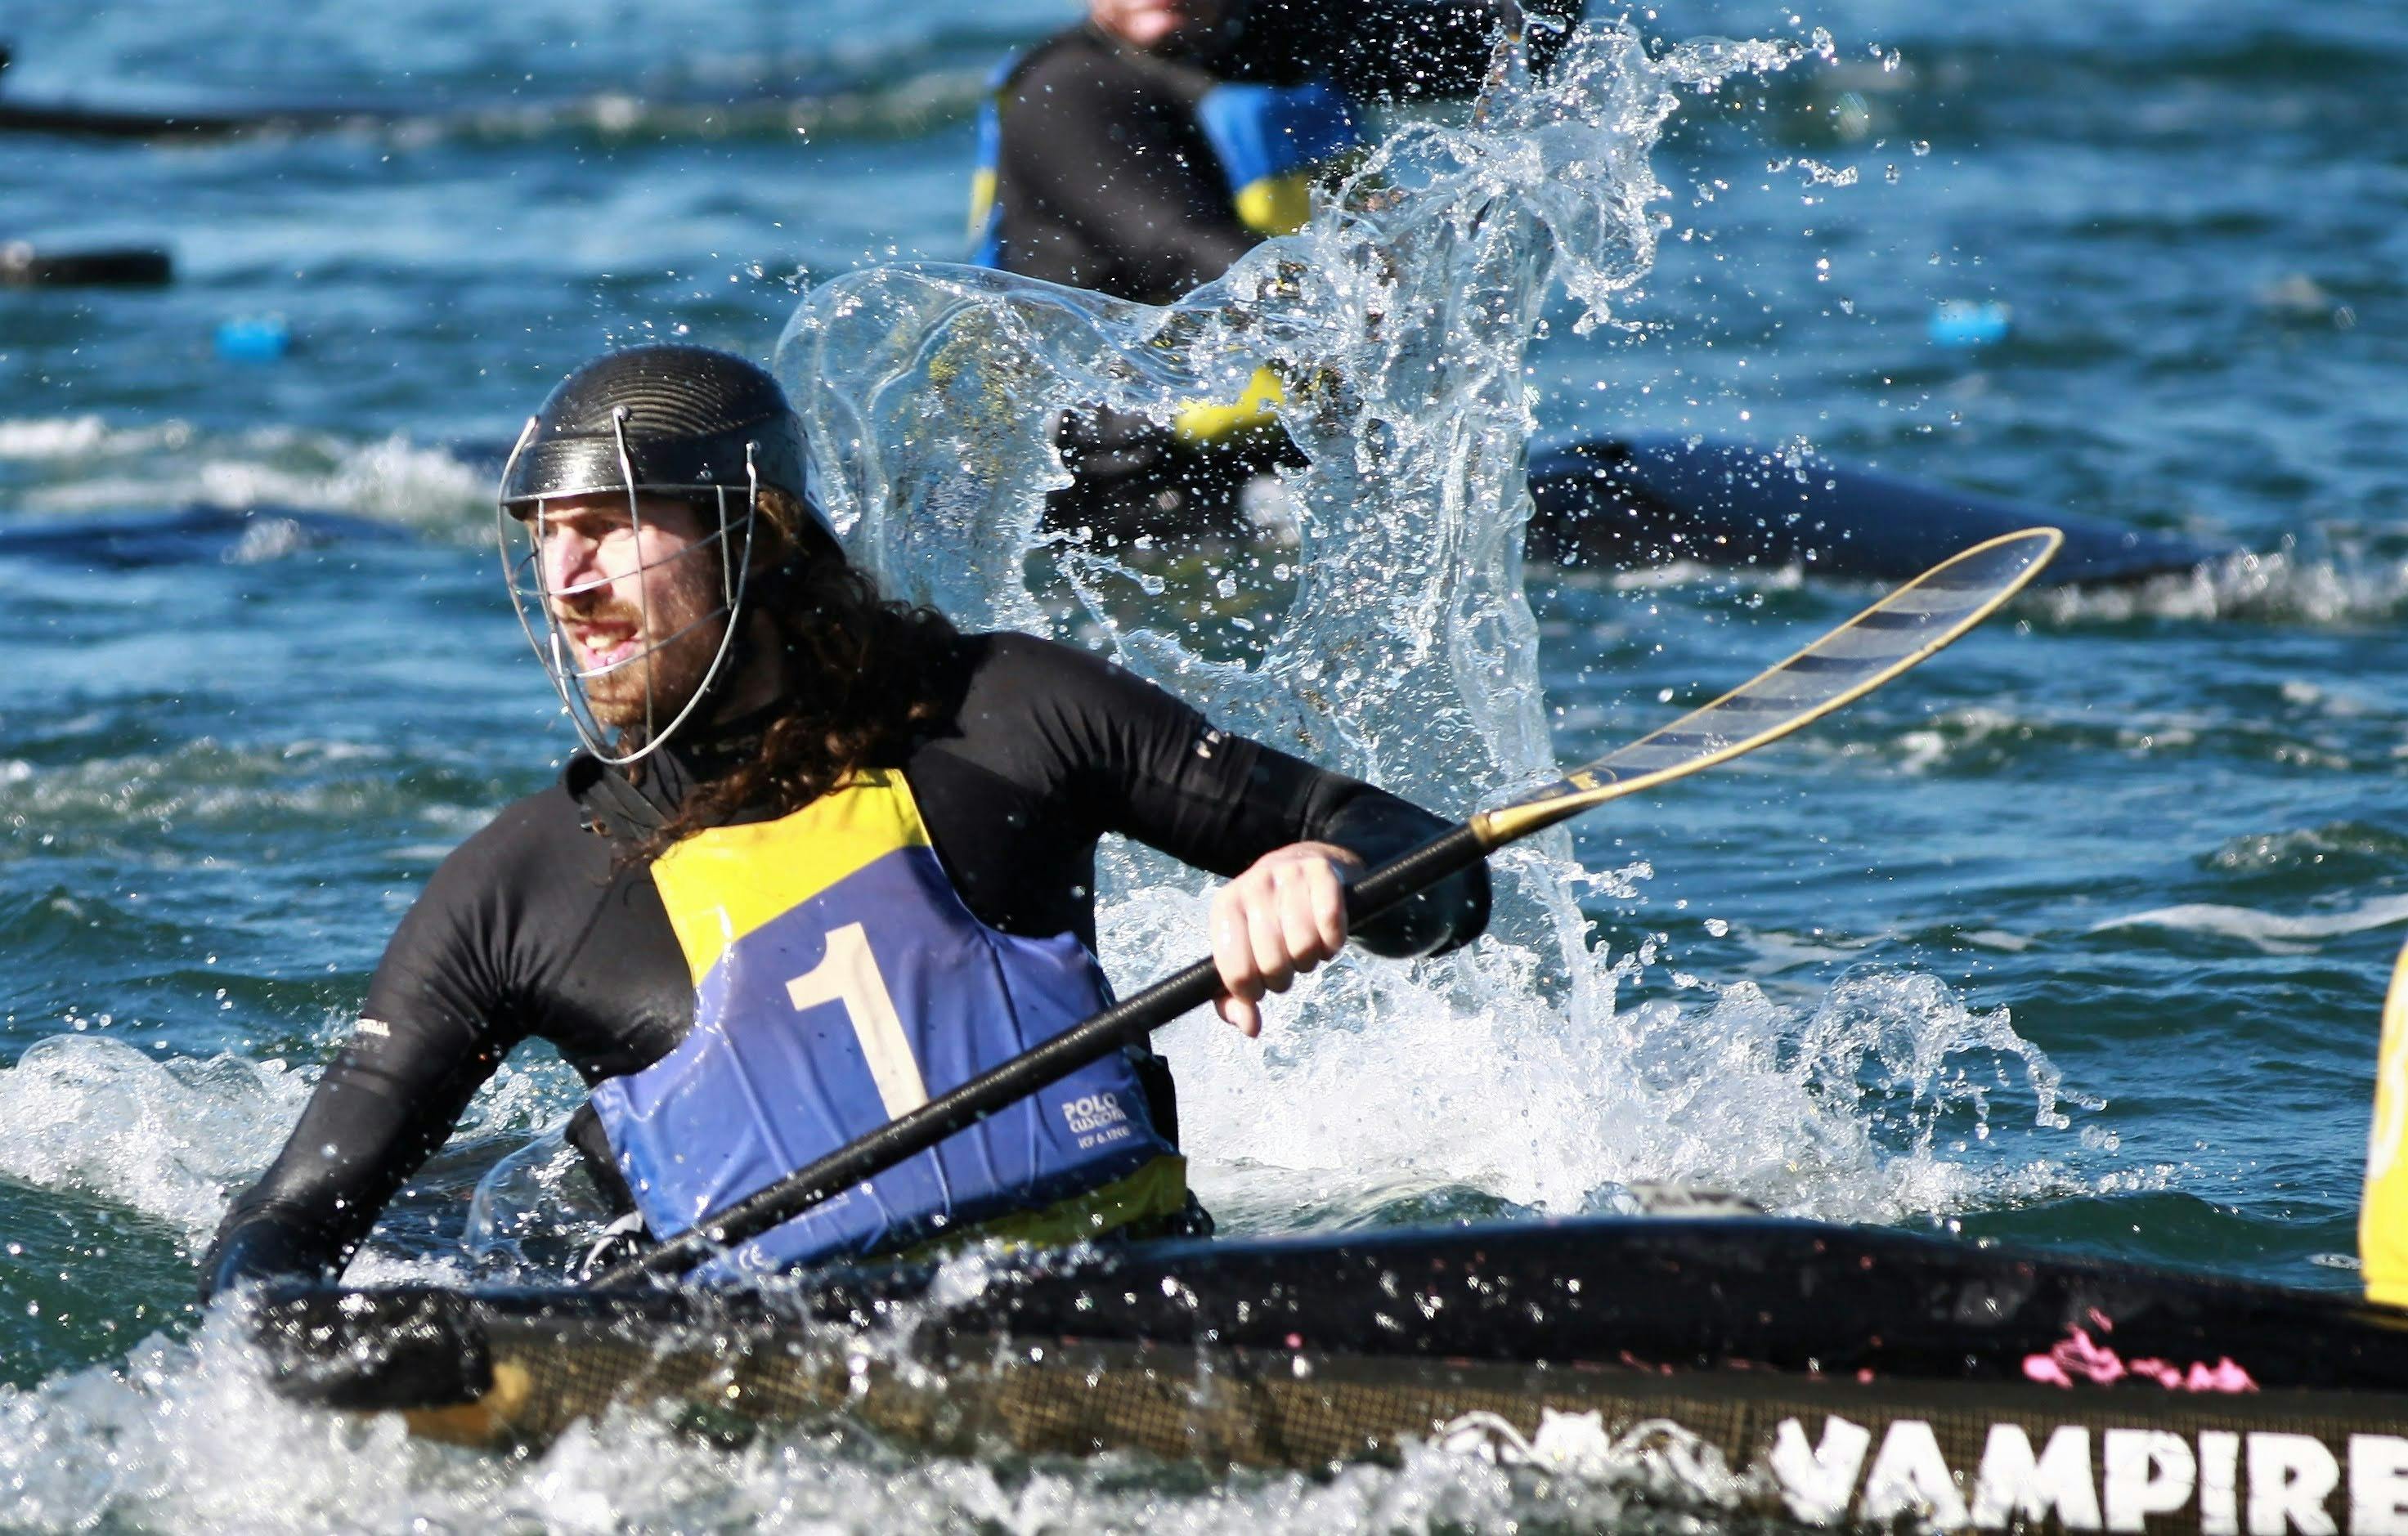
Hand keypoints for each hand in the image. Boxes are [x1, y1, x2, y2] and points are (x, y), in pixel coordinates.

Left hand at [1209, 841, 1358, 1037]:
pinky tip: (1327, 936)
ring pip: (1304, 947)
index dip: (1252, 992)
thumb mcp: (1242, 950)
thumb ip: (1234, 996)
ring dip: (1310, 960)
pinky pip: (1331, 926)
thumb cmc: (1268, 919)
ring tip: (1305, 949)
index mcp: (1226, 906)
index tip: (1260, 987)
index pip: (1237, 971)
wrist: (1302, 864)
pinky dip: (1333, 943)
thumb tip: (1250, 1027)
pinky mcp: (1322, 872)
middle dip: (1283, 978)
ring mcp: (1288, 874)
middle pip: (1273, 963)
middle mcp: (1253, 885)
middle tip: (1287, 966)